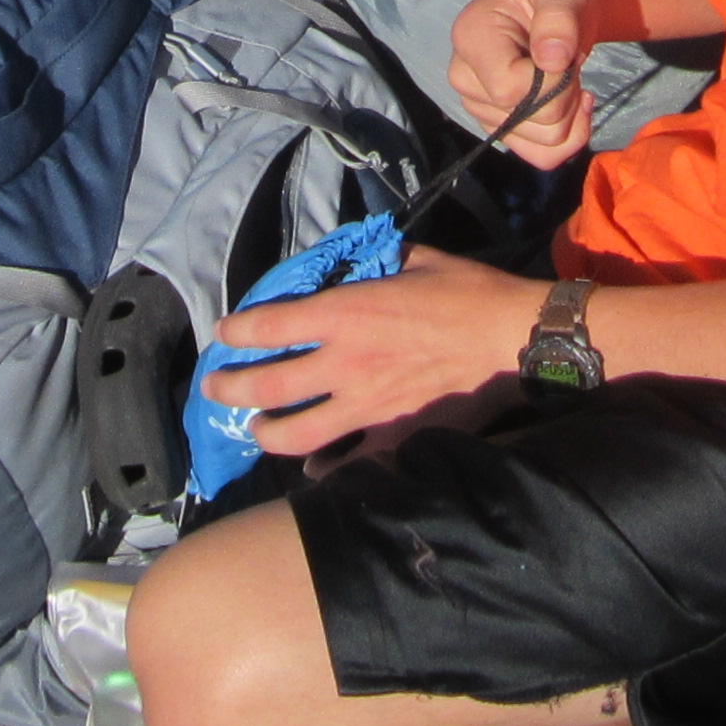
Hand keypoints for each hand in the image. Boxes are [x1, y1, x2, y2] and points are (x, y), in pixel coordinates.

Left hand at [196, 247, 545, 461]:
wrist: (510, 338)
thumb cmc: (466, 291)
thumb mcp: (417, 259)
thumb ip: (380, 262)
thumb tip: (366, 258)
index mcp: (345, 313)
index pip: (270, 325)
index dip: (237, 331)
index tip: (223, 334)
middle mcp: (344, 363)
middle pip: (267, 384)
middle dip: (230, 388)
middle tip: (215, 388)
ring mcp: (365, 406)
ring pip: (294, 433)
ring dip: (266, 432)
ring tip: (257, 429)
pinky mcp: (393, 436)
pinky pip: (345, 462)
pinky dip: (324, 467)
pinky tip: (315, 465)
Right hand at [450, 0, 605, 168]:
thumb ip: (559, 16)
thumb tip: (552, 59)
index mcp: (470, 35)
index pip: (508, 89)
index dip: (551, 81)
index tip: (566, 53)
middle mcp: (464, 76)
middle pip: (524, 119)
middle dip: (565, 97)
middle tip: (570, 61)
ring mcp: (479, 104)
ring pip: (539, 144)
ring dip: (571, 115)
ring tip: (570, 76)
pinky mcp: (500, 124)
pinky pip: (541, 156)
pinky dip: (570, 137)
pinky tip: (575, 103)